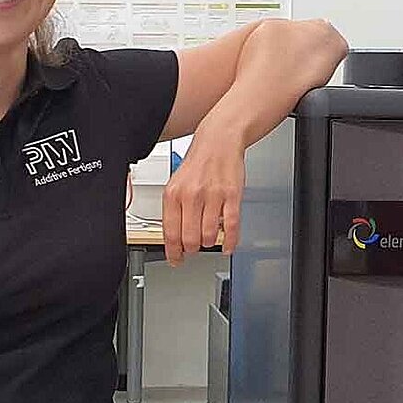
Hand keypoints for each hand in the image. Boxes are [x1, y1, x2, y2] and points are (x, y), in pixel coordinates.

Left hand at [162, 135, 244, 265]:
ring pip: (209, 236)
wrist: (219, 141)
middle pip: (190, 239)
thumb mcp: (176, 185)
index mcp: (173, 194)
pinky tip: (227, 246)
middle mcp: (191, 195)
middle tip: (194, 247)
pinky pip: (232, 227)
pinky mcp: (232, 196)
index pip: (170, 233)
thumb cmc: (198, 164)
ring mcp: (213, 196)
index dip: (173, 252)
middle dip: (192, 249)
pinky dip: (230, 242)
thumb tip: (175, 240)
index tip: (176, 260)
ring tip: (209, 237)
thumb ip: (174, 211)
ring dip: (209, 243)